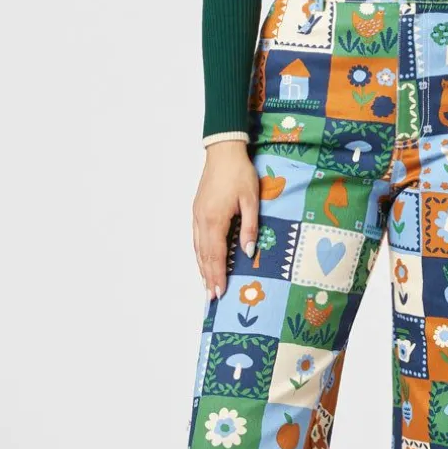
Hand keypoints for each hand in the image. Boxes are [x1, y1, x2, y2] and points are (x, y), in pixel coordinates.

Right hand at [193, 141, 259, 299]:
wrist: (223, 151)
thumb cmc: (240, 173)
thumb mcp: (251, 200)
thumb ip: (250, 228)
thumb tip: (248, 252)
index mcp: (215, 220)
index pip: (216, 255)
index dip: (218, 275)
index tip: (219, 292)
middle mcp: (202, 220)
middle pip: (204, 255)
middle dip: (208, 277)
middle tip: (211, 297)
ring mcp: (197, 215)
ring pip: (197, 247)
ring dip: (202, 267)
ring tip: (206, 284)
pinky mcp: (197, 210)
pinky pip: (196, 237)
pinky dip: (199, 253)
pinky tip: (202, 260)